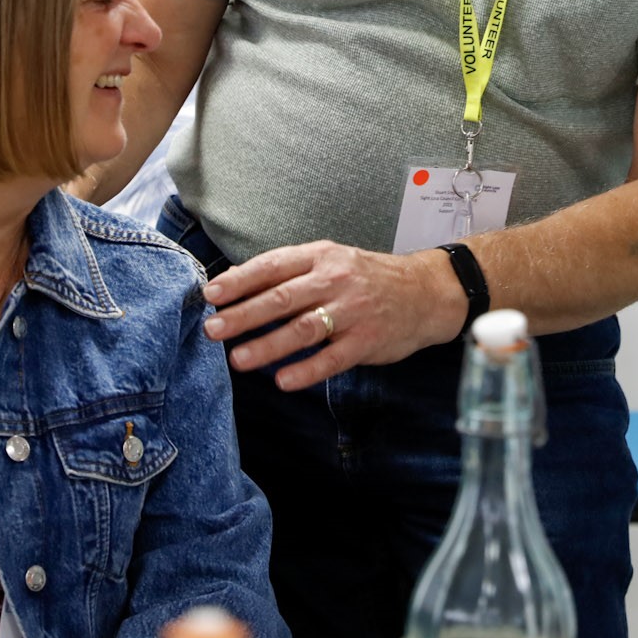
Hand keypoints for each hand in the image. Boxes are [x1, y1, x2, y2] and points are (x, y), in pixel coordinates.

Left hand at [202, 241, 467, 389]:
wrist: (426, 292)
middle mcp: (335, 280)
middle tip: (212, 330)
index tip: (211, 295)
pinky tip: (283, 381)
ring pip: (304, 329)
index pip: (273, 266)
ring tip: (238, 359)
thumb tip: (236, 282)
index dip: (240, 280)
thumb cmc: (368, 278)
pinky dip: (307, 370)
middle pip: (283, 298)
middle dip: (244, 315)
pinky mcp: (368, 341)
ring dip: (268, 345)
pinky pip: (333, 358)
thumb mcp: (332, 260)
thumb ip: (290, 271)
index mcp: (322, 256)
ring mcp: (353, 311)